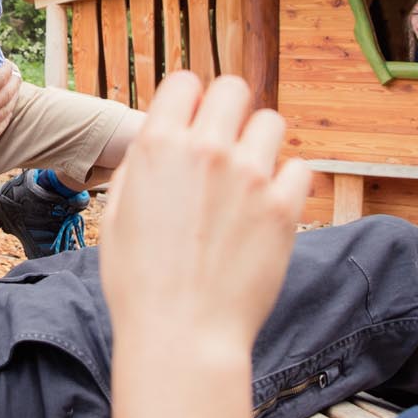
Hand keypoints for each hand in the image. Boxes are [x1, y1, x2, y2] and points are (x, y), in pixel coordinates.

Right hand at [0, 56, 20, 166]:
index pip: (0, 77)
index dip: (7, 68)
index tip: (7, 64)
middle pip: (9, 92)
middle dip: (15, 81)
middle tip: (16, 75)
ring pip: (8, 109)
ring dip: (14, 98)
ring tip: (15, 91)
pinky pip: (2, 125)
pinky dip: (7, 116)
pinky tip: (7, 114)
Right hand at [100, 73, 310, 360]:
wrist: (182, 334)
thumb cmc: (139, 284)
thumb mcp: (118, 215)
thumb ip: (141, 167)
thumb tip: (159, 144)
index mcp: (158, 147)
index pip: (185, 82)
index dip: (188, 100)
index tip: (192, 121)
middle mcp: (206, 150)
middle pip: (233, 88)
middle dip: (229, 110)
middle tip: (226, 142)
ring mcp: (249, 177)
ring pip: (271, 122)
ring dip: (260, 142)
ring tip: (250, 176)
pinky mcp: (283, 208)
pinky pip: (299, 169)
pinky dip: (287, 184)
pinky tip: (270, 207)